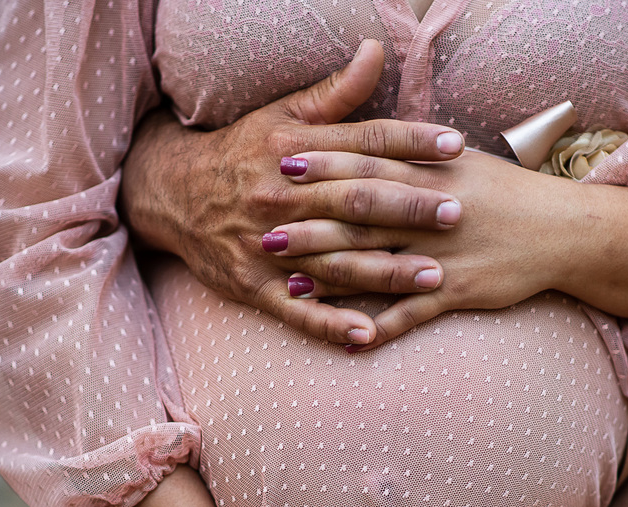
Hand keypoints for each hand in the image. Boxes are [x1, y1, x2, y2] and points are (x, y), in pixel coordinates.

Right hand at [120, 40, 465, 345]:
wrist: (171, 193)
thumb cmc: (241, 151)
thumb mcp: (281, 114)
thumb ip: (334, 92)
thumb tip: (375, 50)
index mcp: (293, 149)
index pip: (362, 143)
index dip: (410, 141)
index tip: (455, 145)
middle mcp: (282, 197)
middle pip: (354, 202)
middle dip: (408, 208)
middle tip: (457, 212)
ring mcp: (269, 246)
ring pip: (334, 260)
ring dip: (386, 273)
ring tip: (435, 278)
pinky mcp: (255, 285)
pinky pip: (298, 309)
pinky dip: (332, 324)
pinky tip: (369, 336)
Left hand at [267, 148, 627, 348]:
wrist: (565, 231)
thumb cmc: (509, 193)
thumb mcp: (464, 163)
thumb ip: (416, 152)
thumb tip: (375, 136)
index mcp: (432, 173)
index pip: (369, 163)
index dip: (324, 163)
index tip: (282, 162)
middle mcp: (432, 212)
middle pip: (361, 215)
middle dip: (311, 222)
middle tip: (265, 227)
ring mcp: (444, 255)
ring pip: (378, 265)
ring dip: (331, 276)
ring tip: (289, 283)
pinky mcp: (459, 292)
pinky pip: (412, 314)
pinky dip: (379, 329)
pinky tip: (349, 341)